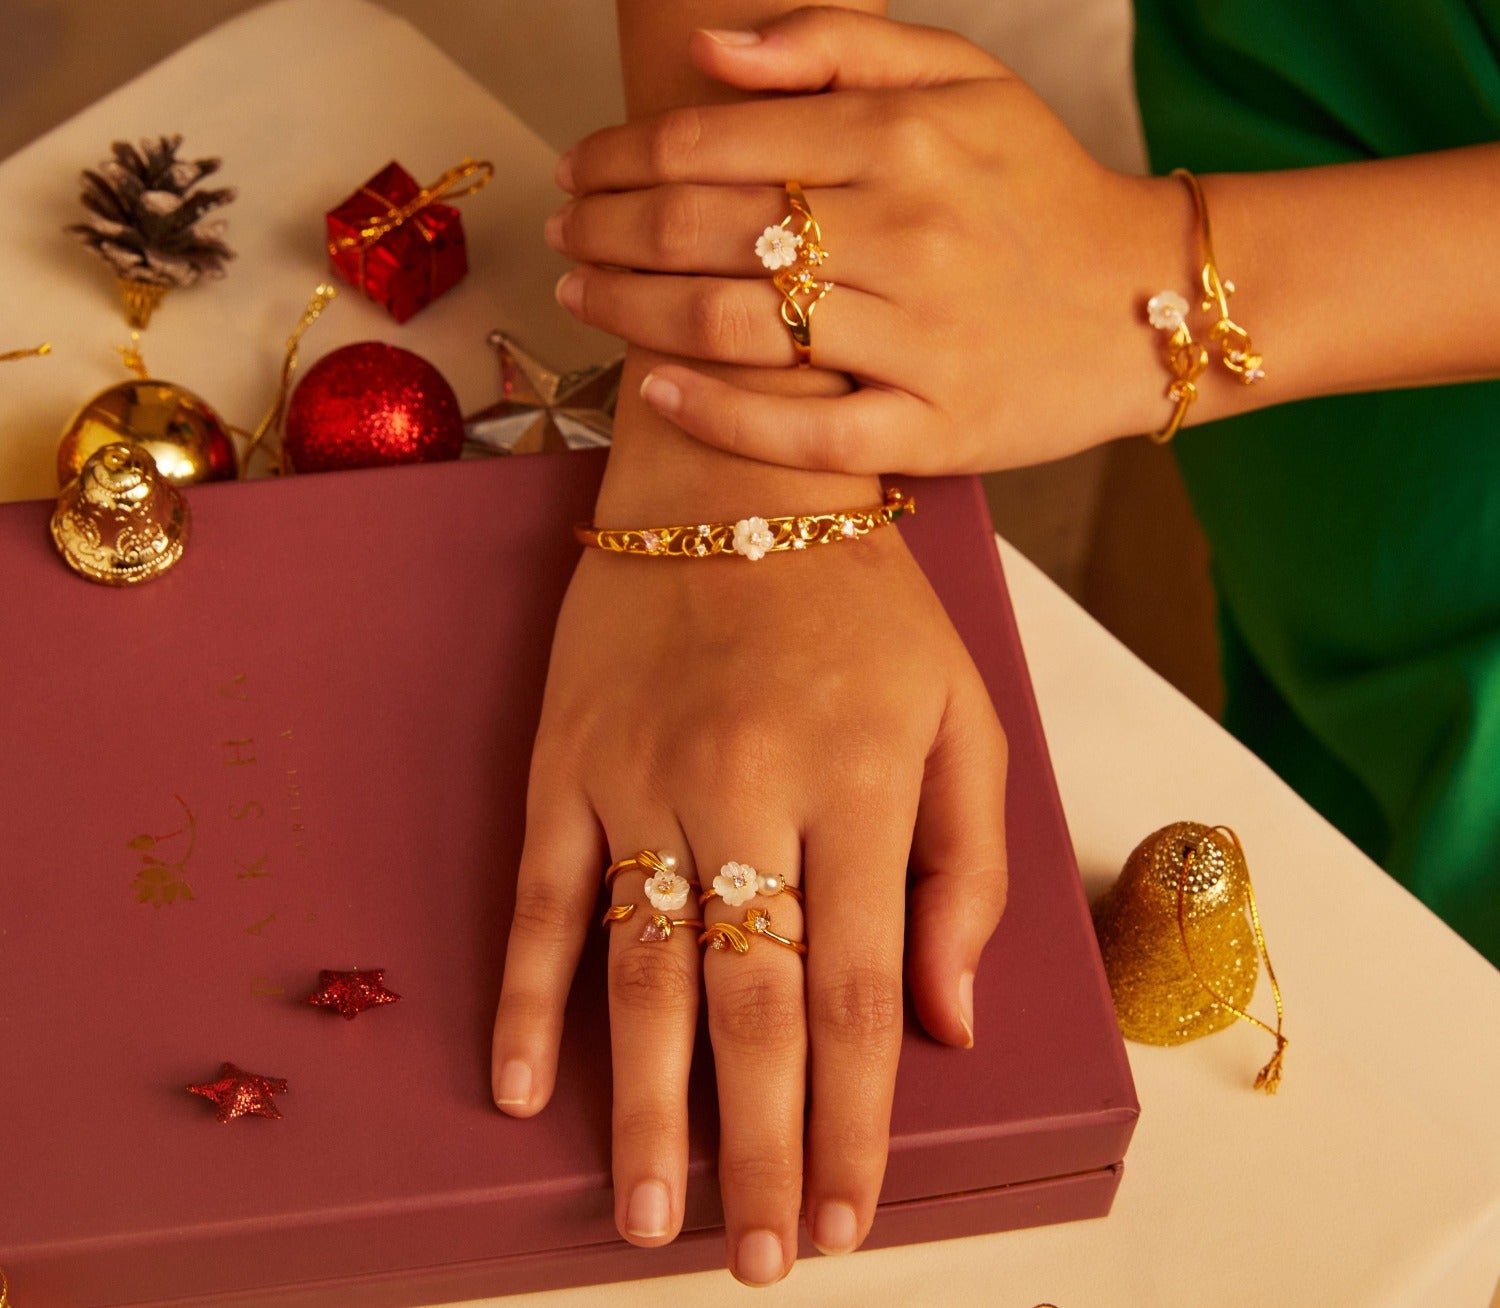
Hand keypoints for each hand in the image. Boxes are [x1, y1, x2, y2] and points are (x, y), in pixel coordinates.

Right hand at [489, 528, 1006, 1283]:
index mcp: (859, 786)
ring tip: (649, 1218)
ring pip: (642, 972)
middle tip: (758, 1261)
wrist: (737, 480)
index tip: (849, 1218)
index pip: (861, 995)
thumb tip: (952, 1021)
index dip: (857, 1123)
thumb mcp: (960, 717)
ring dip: (643, 1107)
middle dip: (760, 1149)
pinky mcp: (567, 762)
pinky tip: (521, 1088)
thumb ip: (968, 867)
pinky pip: (544, 897)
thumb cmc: (867, 605)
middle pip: (753, 1007)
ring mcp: (643, 778)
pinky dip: (530, 997)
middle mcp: (748, 790)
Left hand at [547, 7, 1192, 472]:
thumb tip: (709, 47)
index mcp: (906, 137)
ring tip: (583, 298)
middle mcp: (908, 233)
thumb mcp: (963, 77)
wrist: (1143, 303)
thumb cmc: (1037, 188)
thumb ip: (836, 43)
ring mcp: (921, 340)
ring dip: (631, 314)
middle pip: (703, 233)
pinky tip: (654, 392)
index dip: (620, 156)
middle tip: (562, 236)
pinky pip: (802, 434)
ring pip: (734, 329)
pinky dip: (717, 416)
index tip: (579, 169)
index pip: (713, 141)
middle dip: (605, 232)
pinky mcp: (934, 429)